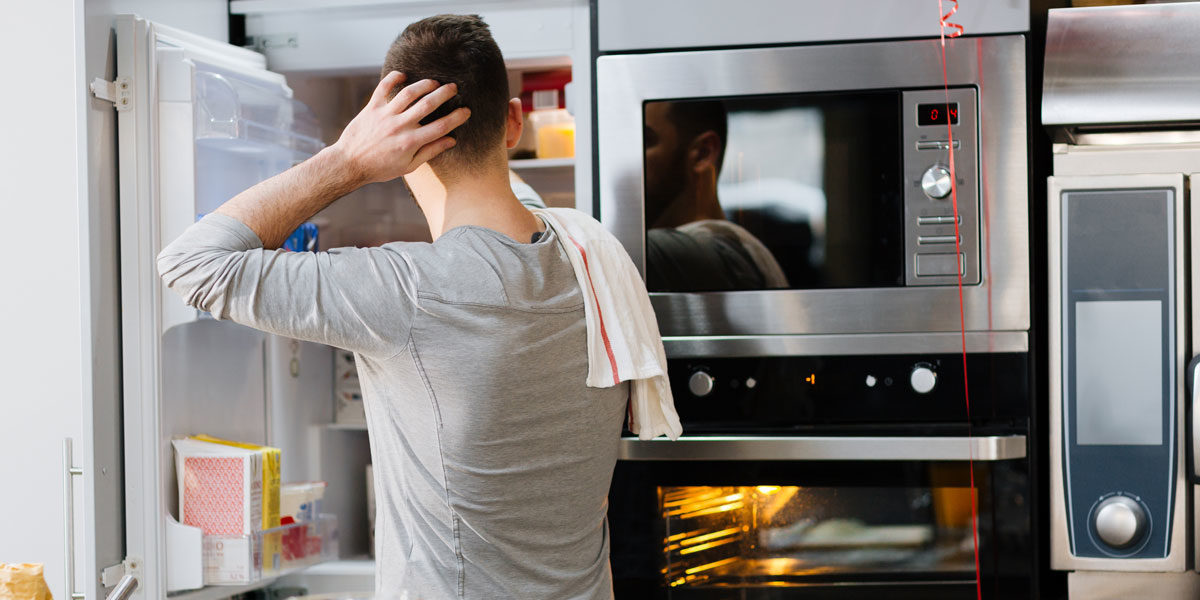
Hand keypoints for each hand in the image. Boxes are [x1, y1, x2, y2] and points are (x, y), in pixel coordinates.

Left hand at [331, 71, 470, 184]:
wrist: (350, 164)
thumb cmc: (381, 168)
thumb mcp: (408, 166)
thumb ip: (430, 151)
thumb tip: (451, 141)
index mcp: (411, 142)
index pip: (440, 127)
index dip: (456, 118)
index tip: (466, 111)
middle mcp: (400, 126)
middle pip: (428, 105)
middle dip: (444, 94)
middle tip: (454, 88)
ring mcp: (385, 115)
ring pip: (408, 93)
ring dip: (424, 85)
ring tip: (434, 82)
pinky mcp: (371, 108)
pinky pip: (383, 87)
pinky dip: (393, 78)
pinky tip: (403, 75)